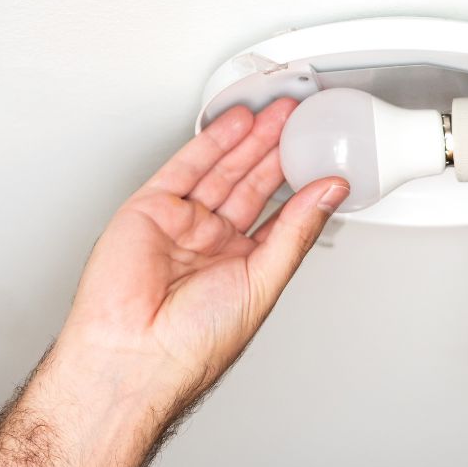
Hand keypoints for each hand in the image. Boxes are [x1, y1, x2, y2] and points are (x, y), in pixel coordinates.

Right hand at [60, 98, 348, 405]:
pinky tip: (237, 121)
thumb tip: (330, 192)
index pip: (276, 213)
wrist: (136, 353)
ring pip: (221, 170)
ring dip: (249, 139)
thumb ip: (296, 230)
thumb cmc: (194, 342)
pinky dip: (211, 141)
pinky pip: (185, 167)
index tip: (320, 155)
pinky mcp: (150, 209)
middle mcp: (212, 243)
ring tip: (278, 113)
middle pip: (250, 185)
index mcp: (242, 265)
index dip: (298, 182)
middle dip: (275, 151)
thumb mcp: (263, 280)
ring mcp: (180, 225)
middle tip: (300, 120)